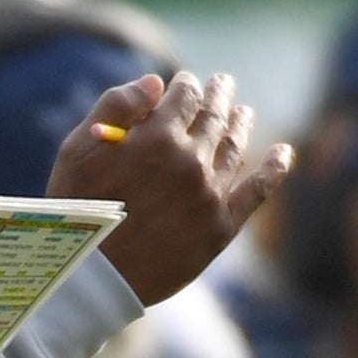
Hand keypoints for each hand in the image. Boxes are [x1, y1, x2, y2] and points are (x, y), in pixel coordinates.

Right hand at [46, 71, 292, 305]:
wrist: (89, 276)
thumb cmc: (74, 209)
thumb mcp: (77, 149)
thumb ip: (114, 107)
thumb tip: (156, 81)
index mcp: (157, 137)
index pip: (184, 96)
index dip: (187, 85)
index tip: (186, 82)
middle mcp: (190, 161)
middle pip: (214, 117)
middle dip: (219, 96)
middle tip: (223, 83)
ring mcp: (209, 195)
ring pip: (235, 148)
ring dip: (241, 124)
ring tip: (244, 112)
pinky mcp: (221, 228)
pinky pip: (257, 191)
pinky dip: (274, 169)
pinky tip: (283, 153)